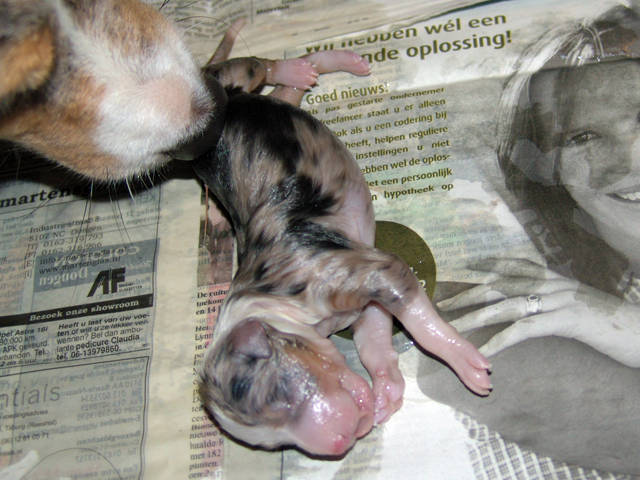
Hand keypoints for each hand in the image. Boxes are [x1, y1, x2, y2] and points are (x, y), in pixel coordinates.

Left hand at [438, 258, 639, 367]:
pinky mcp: (566, 321)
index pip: (515, 265)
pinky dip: (501, 340)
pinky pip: (525, 330)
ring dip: (476, 317)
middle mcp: (553, 283)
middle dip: (469, 292)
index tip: (464, 267)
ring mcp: (559, 300)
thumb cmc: (612, 321)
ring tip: (453, 327)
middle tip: (444, 302)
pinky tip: (485, 352)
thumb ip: (555, 299)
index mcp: (555, 278)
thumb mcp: (580, 303)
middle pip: (501, 284)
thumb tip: (535, 305)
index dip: (488, 264)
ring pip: (507, 305)